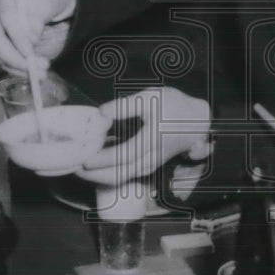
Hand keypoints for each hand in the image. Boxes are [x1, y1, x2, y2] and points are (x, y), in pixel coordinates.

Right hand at [0, 0, 74, 73]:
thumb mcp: (48, 0)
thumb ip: (38, 18)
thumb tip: (31, 39)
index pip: (7, 18)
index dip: (17, 37)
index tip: (30, 53)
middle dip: (13, 57)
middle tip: (34, 68)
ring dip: (17, 66)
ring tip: (41, 73)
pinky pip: (1, 58)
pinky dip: (16, 68)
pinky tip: (32, 73)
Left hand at [77, 87, 211, 186]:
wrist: (198, 120)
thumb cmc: (174, 106)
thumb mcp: (150, 97)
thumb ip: (125, 105)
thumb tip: (101, 113)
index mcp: (151, 139)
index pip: (124, 155)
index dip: (104, 160)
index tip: (84, 160)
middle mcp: (152, 155)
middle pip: (122, 173)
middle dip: (97, 176)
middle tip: (76, 171)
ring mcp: (152, 162)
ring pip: (126, 176)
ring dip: (104, 177)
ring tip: (84, 172)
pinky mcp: (152, 163)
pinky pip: (130, 174)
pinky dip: (114, 174)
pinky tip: (102, 168)